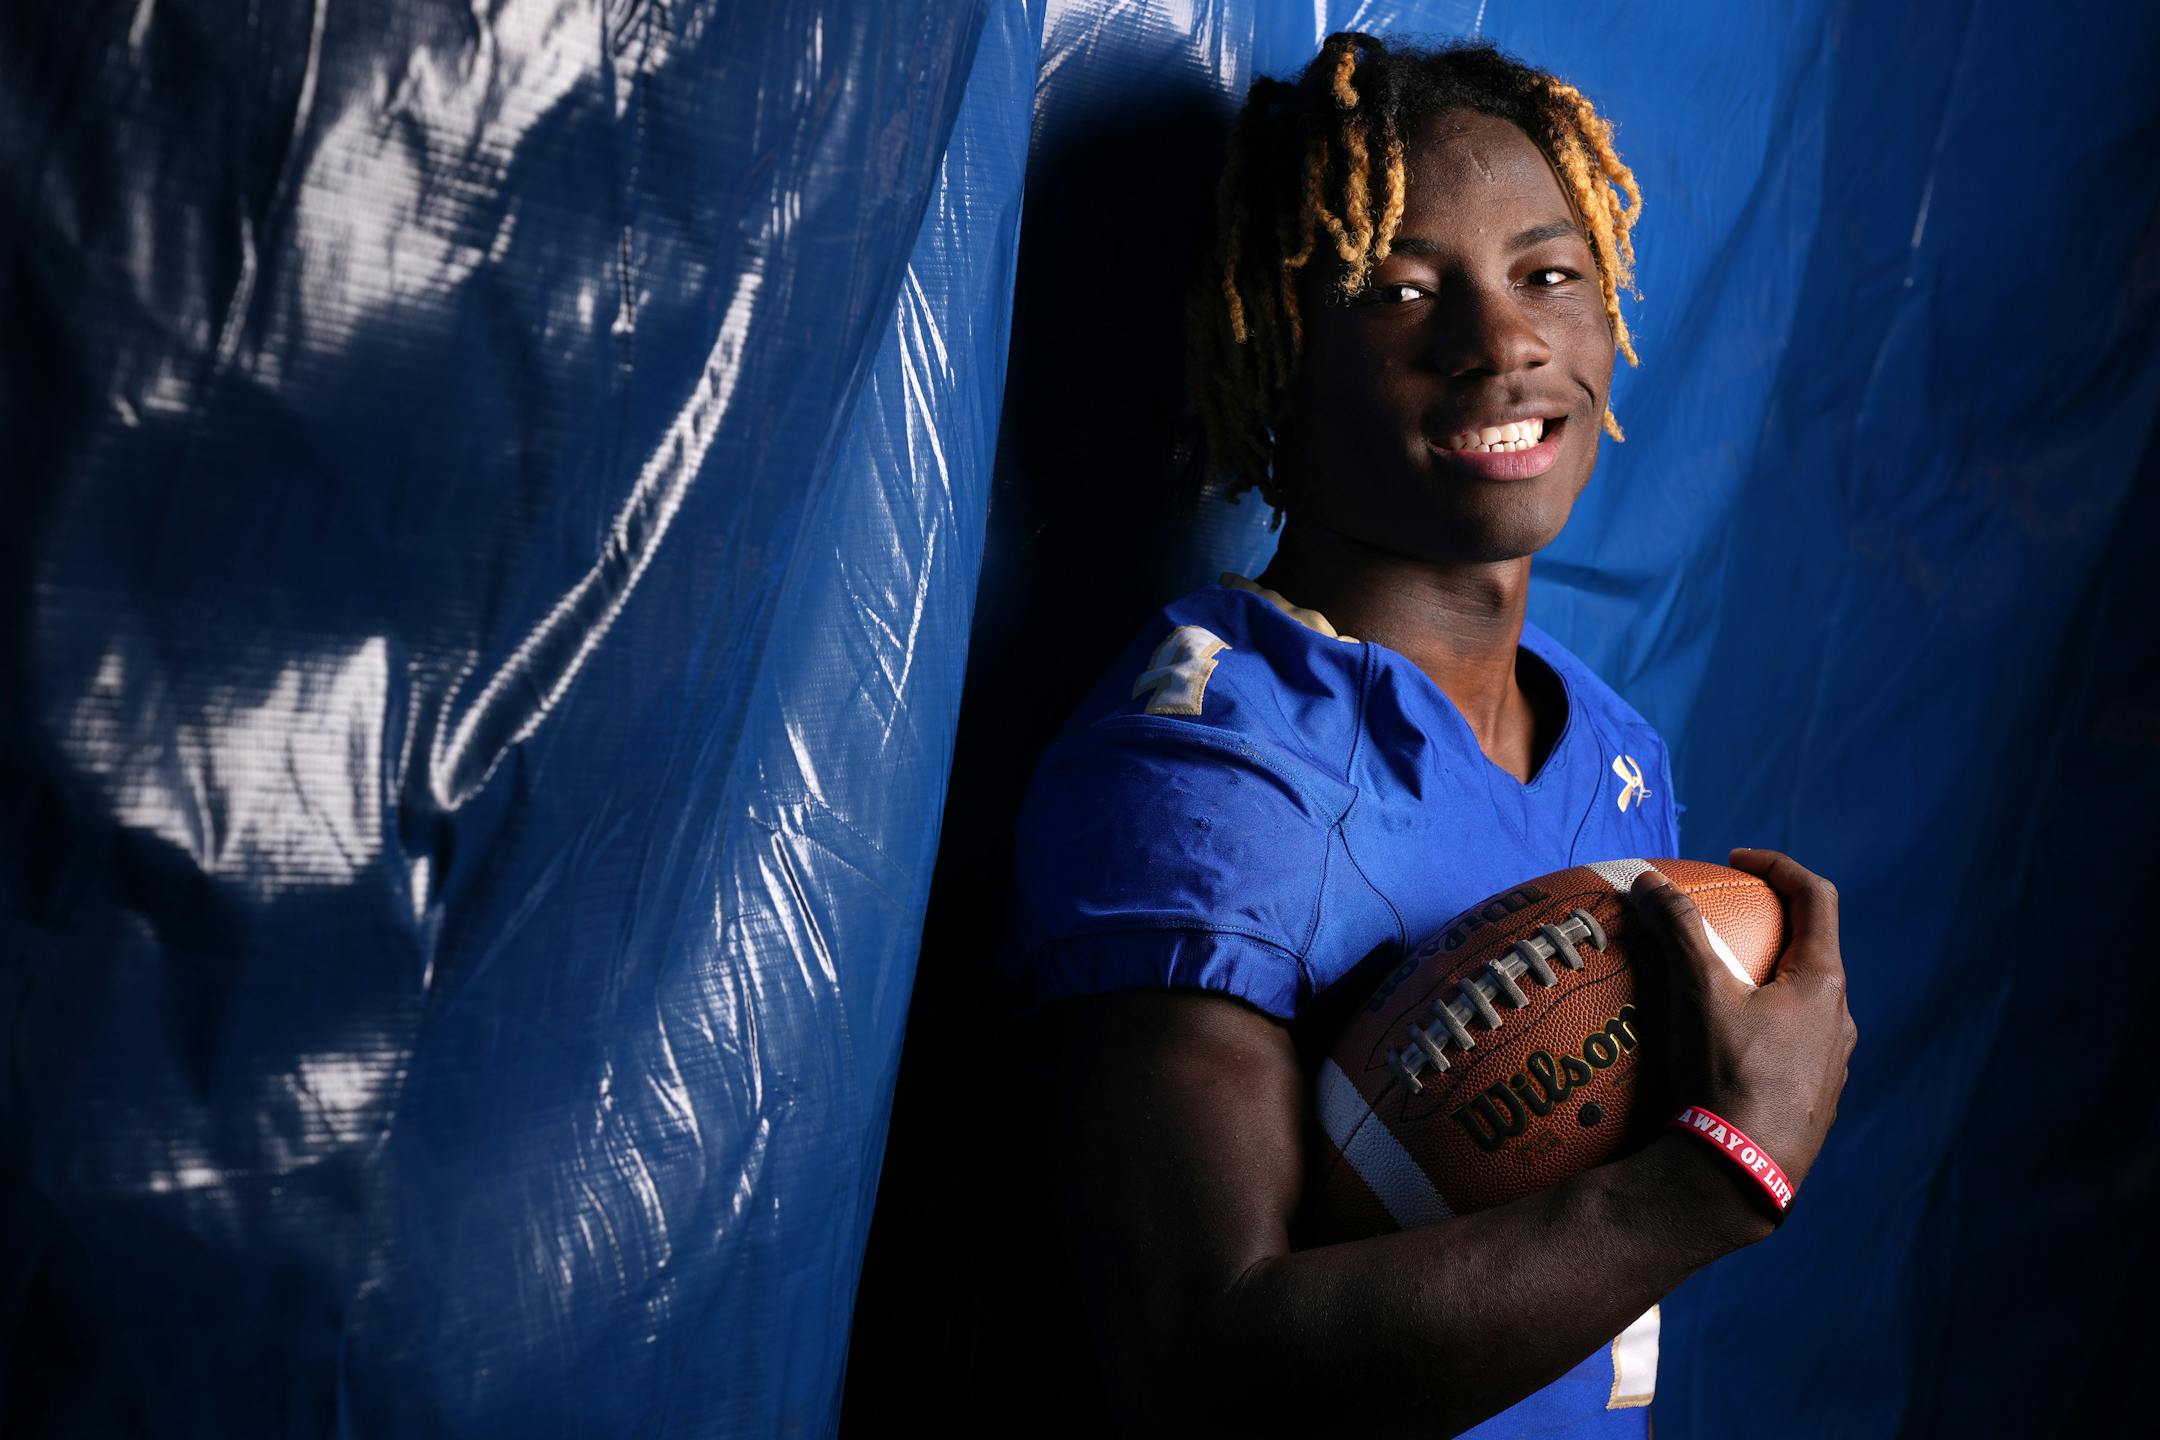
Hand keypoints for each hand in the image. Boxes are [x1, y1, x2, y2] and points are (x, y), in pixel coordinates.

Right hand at [1629, 849, 1856, 1206]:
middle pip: (1811, 950)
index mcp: (1823, 982)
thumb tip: (1648, 881)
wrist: (1743, 1172)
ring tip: (1718, 990)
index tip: (1737, 863)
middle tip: (1724, 925)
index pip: (1817, 897)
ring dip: (1767, 982)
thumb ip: (1678, 929)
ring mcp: (1833, 1064)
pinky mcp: (1816, 1100)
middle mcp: (1840, 1018)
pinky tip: (1724, 1049)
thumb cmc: (1729, 1073)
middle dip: (1768, 927)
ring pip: (1804, 1003)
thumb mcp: (1697, 993)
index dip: (1779, 867)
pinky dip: (1764, 1027)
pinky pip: (1794, 1045)